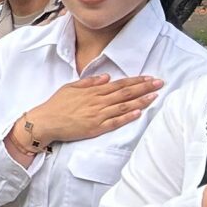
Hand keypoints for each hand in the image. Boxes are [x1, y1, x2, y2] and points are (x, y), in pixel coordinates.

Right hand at [23, 73, 163, 147]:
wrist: (45, 121)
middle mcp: (98, 101)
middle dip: (144, 87)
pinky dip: (128, 117)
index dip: (136, 80)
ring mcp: (98, 115)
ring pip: (124, 106)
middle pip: (126, 93)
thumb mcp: (70, 87)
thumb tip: (106, 77)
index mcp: (93, 91)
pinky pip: (115, 122)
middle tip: (160, 83)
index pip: (119, 84)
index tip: (149, 78)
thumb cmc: (56, 105)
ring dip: (141, 101)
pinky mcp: (95, 128)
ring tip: (155, 96)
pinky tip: (139, 113)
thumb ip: (90, 82)